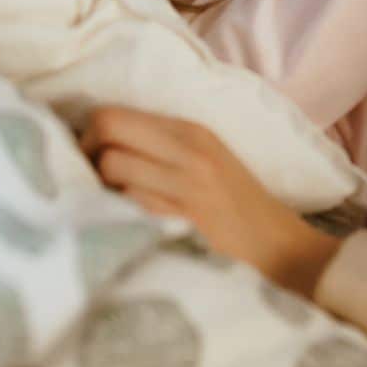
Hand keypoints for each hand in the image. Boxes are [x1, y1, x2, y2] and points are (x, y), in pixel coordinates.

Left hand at [80, 107, 343, 297]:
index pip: (114, 115)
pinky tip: (128, 230)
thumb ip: (161, 148)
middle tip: (89, 185)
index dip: (87, 136)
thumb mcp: (207, 161)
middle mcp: (188, 152)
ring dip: (99, 192)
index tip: (87, 160)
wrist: (282, 251)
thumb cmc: (237, 210)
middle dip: (85, 159)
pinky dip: (117, 218)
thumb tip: (97, 146)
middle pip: (106, 133)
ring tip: (111, 210)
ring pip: (110, 171)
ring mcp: (185, 188)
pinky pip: (127, 209)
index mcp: (192, 132)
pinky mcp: (182, 223)